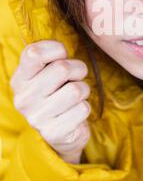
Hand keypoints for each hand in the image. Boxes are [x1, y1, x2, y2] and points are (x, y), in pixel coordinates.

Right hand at [10, 40, 90, 163]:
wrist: (61, 133)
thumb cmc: (57, 92)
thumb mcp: (46, 73)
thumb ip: (49, 57)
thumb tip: (63, 47)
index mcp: (19, 79)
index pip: (34, 53)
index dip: (57, 49)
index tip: (62, 56)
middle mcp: (23, 99)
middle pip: (62, 68)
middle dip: (78, 69)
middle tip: (76, 76)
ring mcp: (37, 117)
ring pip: (76, 89)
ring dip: (84, 89)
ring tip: (76, 95)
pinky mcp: (53, 133)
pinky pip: (83, 109)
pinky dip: (85, 107)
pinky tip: (75, 112)